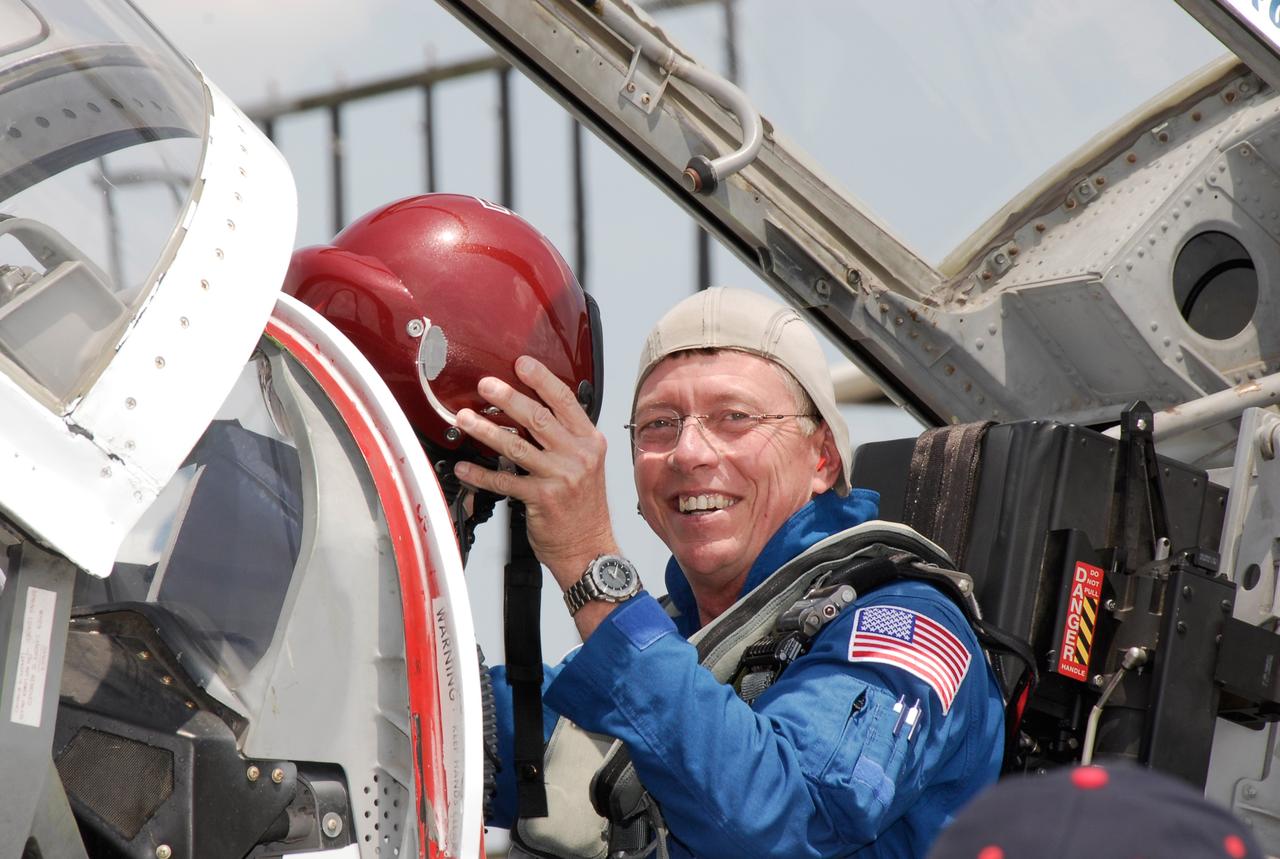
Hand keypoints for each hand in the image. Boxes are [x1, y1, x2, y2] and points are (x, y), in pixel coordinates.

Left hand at [453, 356, 618, 589]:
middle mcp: (578, 456)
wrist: (589, 547)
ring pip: (516, 446)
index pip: (565, 401)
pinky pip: (504, 481)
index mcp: (589, 441)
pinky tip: (465, 467)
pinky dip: (481, 474)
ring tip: (465, 419)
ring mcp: (561, 477)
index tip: (522, 363)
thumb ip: (564, 438)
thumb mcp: (585, 464)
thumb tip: (529, 412)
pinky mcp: (542, 498)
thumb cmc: (583, 507)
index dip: (542, 379)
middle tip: (485, 385)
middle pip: (538, 418)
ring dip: (485, 430)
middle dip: (508, 397)